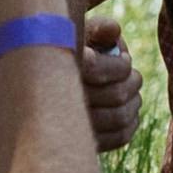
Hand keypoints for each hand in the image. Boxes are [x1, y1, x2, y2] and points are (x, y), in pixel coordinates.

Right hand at [72, 6, 139, 149]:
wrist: (37, 87)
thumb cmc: (62, 53)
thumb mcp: (74, 33)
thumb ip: (96, 28)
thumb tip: (114, 30)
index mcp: (58, 71)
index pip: (99, 69)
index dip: (121, 64)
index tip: (124, 58)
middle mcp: (60, 102)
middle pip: (116, 95)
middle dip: (133, 81)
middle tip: (133, 75)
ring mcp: (71, 127)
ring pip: (120, 117)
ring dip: (134, 101)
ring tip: (132, 91)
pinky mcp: (83, 143)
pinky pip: (119, 137)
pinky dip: (131, 123)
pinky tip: (128, 110)